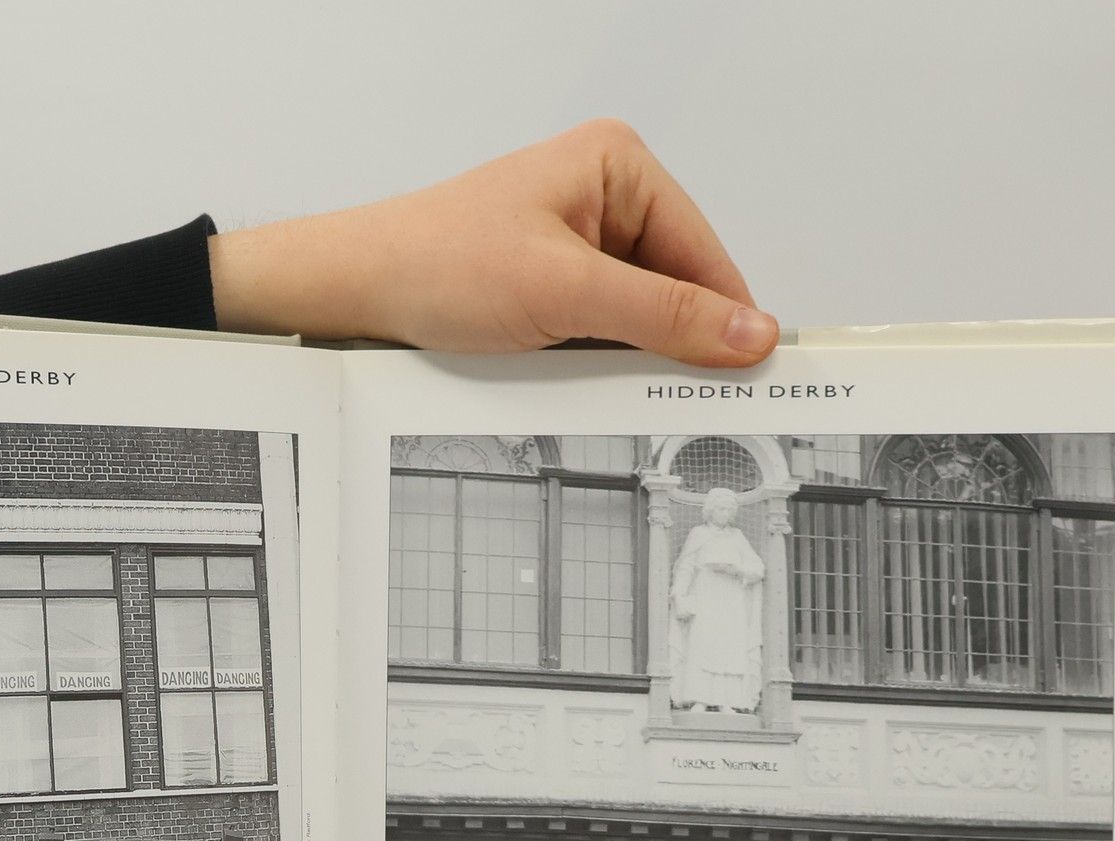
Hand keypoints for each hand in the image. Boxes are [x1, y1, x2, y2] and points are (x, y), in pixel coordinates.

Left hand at [210, 119, 775, 366]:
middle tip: (682, 401)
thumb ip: (663, 315)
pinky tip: (579, 378)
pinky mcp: (552, 286)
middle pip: (676, 288)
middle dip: (671, 342)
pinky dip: (598, 362)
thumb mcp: (566, 293)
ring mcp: (577, 244)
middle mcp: (604, 196)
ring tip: (603, 378)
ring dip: (628, 356)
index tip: (754, 380)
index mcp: (619, 166)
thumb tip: (749, 333)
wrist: (359, 291)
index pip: (704, 254)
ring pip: (639, 318)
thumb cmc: (440, 265)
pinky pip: (601, 332)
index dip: (726, 321)